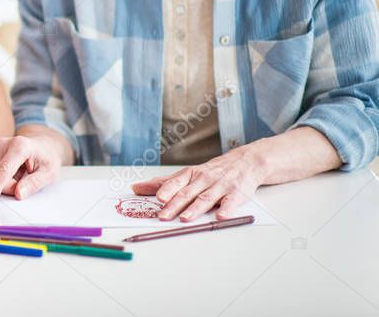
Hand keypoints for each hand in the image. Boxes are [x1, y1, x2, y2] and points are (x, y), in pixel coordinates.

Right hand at [0, 135, 61, 204]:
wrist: (40, 146)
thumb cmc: (45, 158)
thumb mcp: (49, 173)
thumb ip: (34, 183)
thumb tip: (19, 193)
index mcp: (19, 146)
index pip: (4, 170)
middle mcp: (1, 143)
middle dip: (9, 187)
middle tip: (24, 180)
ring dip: (3, 184)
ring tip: (17, 173)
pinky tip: (7, 173)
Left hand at [131, 145, 265, 220]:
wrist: (245, 162)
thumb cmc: (211, 172)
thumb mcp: (187, 174)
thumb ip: (163, 183)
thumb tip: (136, 188)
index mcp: (191, 174)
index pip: (176, 182)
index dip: (166, 190)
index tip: (158, 198)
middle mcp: (204, 179)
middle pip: (187, 193)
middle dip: (174, 205)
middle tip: (163, 216)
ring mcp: (220, 186)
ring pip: (206, 198)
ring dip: (195, 209)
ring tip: (184, 219)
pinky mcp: (236, 194)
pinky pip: (231, 202)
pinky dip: (226, 209)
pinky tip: (220, 216)